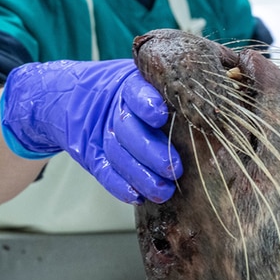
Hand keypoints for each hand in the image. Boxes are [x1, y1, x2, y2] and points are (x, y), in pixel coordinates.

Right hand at [0, 59, 182, 203]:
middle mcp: (115, 109)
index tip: (160, 116)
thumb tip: (204, 110)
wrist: (75, 98)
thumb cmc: (134, 94)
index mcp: (130, 86)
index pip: (136, 93)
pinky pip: (104, 171)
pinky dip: (119, 186)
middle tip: (174, 168)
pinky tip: (136, 196)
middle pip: (128, 129)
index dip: (147, 104)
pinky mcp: (92, 155)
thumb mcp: (146, 83)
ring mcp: (101, 133)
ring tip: (162, 190)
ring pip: (118, 154)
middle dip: (151, 151)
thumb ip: (171, 96)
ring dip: (140, 175)